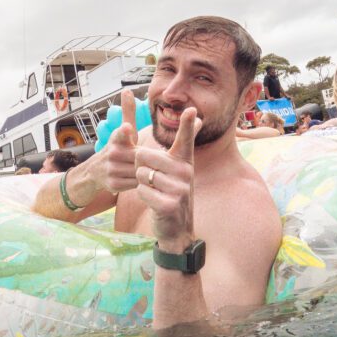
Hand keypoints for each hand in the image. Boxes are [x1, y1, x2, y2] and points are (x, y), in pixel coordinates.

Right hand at [96, 89, 138, 192]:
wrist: (96, 172)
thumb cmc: (118, 147)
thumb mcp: (123, 130)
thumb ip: (128, 112)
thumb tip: (127, 90)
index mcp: (117, 139)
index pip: (120, 133)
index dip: (124, 131)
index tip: (127, 127)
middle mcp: (112, 153)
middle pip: (141, 158)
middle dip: (146, 160)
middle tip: (148, 160)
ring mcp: (112, 170)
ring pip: (139, 172)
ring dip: (144, 171)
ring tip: (142, 169)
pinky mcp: (113, 185)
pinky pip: (136, 184)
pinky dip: (139, 182)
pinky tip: (137, 179)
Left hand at [135, 107, 201, 251]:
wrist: (177, 227)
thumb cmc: (171, 193)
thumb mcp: (177, 170)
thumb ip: (178, 148)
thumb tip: (195, 118)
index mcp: (185, 161)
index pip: (186, 138)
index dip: (188, 123)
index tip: (192, 109)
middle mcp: (186, 172)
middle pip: (144, 155)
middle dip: (141, 168)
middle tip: (154, 180)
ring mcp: (180, 189)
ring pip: (141, 174)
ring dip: (142, 185)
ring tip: (156, 192)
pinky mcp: (170, 204)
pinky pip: (142, 191)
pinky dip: (143, 197)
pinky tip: (154, 203)